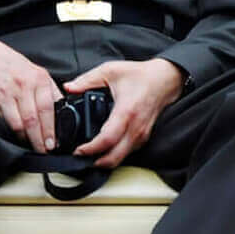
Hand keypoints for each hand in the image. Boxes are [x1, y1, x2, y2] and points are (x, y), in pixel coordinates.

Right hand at [0, 39, 63, 151]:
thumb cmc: (12, 66)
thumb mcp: (36, 72)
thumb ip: (50, 91)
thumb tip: (64, 112)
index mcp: (39, 78)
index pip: (48, 109)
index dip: (50, 130)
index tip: (52, 144)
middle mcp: (23, 84)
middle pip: (33, 120)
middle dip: (38, 140)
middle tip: (41, 150)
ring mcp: (6, 90)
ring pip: (17, 123)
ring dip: (23, 139)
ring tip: (27, 145)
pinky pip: (0, 119)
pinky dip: (6, 130)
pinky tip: (10, 135)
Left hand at [69, 58, 183, 168]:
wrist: (164, 80)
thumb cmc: (141, 76)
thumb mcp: (110, 71)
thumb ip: (86, 80)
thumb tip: (69, 87)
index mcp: (125, 111)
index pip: (107, 139)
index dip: (91, 149)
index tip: (79, 150)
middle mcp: (135, 127)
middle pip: (115, 157)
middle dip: (96, 162)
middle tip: (81, 157)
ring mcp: (141, 134)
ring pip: (122, 158)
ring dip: (105, 161)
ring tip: (90, 155)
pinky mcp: (144, 137)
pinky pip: (128, 152)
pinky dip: (115, 155)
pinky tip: (105, 150)